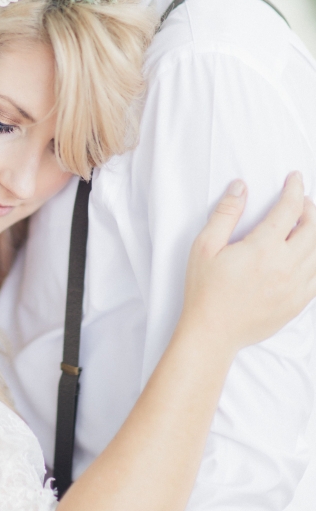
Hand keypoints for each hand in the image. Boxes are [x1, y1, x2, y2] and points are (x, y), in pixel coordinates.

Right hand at [183, 173, 315, 352]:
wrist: (212, 333)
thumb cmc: (205, 289)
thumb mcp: (205, 246)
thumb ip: (225, 213)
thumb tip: (240, 187)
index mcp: (263, 248)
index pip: (290, 209)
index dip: (295, 189)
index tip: (295, 177)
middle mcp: (286, 267)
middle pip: (312, 229)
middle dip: (310, 209)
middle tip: (302, 200)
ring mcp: (295, 288)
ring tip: (307, 224)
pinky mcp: (296, 304)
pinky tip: (309, 255)